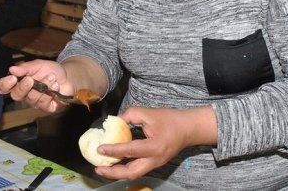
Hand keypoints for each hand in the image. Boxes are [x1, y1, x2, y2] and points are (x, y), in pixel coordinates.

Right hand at [0, 60, 73, 112]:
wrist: (68, 76)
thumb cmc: (51, 71)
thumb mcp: (38, 65)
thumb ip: (25, 68)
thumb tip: (11, 69)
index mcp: (19, 83)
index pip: (4, 88)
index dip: (4, 85)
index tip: (11, 77)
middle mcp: (25, 94)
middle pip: (16, 96)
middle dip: (23, 87)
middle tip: (30, 79)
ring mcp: (35, 102)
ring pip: (32, 98)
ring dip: (42, 85)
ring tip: (51, 77)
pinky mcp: (46, 108)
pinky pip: (43, 103)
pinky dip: (50, 91)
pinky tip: (55, 84)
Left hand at [94, 106, 217, 180]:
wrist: (189, 129)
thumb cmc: (170, 120)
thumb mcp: (149, 113)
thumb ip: (130, 114)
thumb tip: (116, 120)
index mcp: (154, 146)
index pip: (130, 151)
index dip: (113, 150)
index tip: (100, 149)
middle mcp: (155, 160)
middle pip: (131, 173)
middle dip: (113, 173)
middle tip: (98, 169)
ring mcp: (155, 164)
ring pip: (134, 174)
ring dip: (117, 173)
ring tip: (103, 168)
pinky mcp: (154, 163)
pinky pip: (138, 169)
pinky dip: (125, 168)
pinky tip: (115, 163)